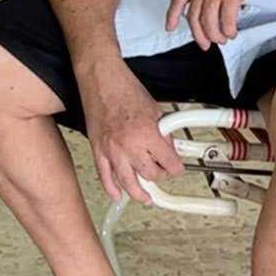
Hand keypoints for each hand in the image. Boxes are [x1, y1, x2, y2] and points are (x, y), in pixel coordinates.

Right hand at [78, 58, 181, 204]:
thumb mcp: (155, 109)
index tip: (178, 168)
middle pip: (150, 175)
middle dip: (160, 175)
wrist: (101, 78)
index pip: (169, 163)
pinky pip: (105, 176)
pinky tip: (118, 194)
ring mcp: (112, 150)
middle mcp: (129, 145)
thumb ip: (163, 132)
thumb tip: (170, 147)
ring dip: (139, 193)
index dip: (177, 168)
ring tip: (146, 198)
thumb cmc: (125, 88)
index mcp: (147, 134)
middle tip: (163, 172)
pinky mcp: (98, 150)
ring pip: (128, 183)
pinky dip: (112, 188)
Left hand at [166, 0, 275, 49]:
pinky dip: (229, 30)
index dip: (172, 15)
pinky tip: (233, 32)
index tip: (169, 26)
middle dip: (199, 34)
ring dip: (216, 35)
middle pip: (193, 17)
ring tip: (223, 39)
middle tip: (205, 44)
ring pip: (209, 23)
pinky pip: (226, 20)